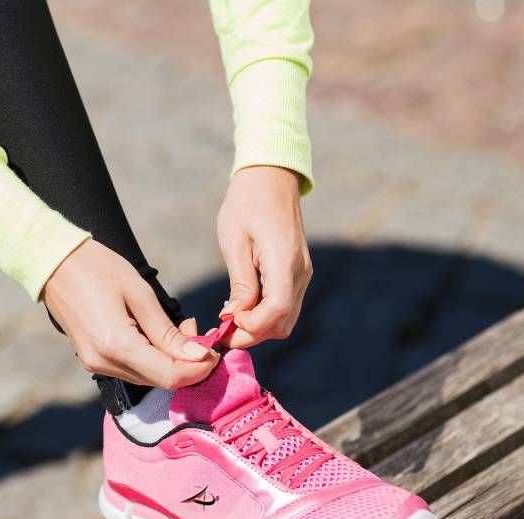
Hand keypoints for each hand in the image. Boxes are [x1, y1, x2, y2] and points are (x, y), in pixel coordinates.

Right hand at [43, 240, 218, 387]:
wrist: (53, 262)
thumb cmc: (98, 268)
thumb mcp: (139, 293)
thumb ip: (168, 331)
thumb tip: (198, 357)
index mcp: (117, 346)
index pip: (170, 376)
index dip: (198, 369)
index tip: (215, 350)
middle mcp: (104, 363)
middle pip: (159, 381)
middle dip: (187, 363)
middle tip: (197, 331)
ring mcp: (95, 364)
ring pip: (147, 377)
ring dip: (170, 360)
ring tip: (179, 328)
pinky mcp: (92, 359)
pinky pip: (131, 368)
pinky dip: (152, 357)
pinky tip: (157, 334)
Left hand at [216, 166, 311, 347]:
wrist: (270, 178)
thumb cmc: (246, 203)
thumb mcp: (234, 241)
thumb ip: (240, 283)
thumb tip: (235, 317)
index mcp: (284, 261)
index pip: (276, 310)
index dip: (252, 326)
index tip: (227, 322)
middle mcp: (300, 272)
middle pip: (282, 323)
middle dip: (251, 334)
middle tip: (220, 332)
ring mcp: (302, 274)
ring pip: (286, 320)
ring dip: (258, 328)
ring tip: (228, 322)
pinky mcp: (298, 273)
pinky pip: (285, 306)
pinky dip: (265, 316)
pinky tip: (242, 309)